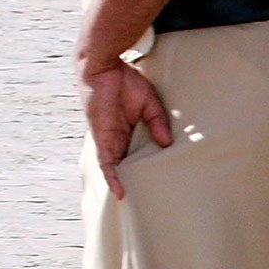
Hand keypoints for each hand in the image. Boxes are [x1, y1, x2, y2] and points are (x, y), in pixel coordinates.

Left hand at [76, 58, 171, 200]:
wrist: (102, 65)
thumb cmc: (124, 78)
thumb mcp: (149, 101)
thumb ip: (156, 121)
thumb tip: (166, 142)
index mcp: (129, 127)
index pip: (137, 151)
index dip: (145, 164)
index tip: (159, 178)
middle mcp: (118, 136)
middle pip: (127, 163)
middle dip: (135, 179)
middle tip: (150, 196)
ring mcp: (109, 138)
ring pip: (116, 167)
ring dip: (124, 183)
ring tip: (136, 203)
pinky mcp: (102, 137)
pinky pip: (106, 162)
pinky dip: (112, 177)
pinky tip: (120, 191)